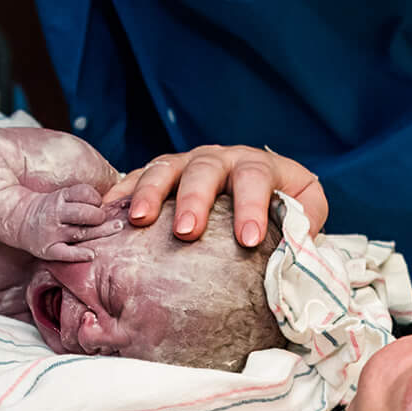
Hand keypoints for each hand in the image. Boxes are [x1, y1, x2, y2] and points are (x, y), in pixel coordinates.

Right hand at [12, 182, 126, 261]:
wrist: (17, 219)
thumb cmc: (48, 208)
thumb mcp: (61, 195)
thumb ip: (82, 196)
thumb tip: (117, 185)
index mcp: (60, 197)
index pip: (83, 193)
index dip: (96, 198)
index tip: (100, 203)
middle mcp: (56, 214)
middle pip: (85, 213)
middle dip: (100, 216)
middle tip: (108, 219)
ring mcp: (52, 232)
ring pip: (80, 232)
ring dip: (100, 232)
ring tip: (116, 229)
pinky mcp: (48, 249)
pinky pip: (65, 253)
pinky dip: (79, 254)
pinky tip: (92, 254)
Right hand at [105, 145, 327, 247]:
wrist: (259, 195)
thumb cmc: (280, 208)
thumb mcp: (304, 212)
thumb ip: (304, 227)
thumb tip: (298, 251)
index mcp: (258, 166)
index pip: (256, 177)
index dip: (251, 205)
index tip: (248, 240)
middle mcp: (219, 159)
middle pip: (204, 169)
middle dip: (194, 200)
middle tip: (187, 232)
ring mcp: (185, 164)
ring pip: (165, 168)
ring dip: (151, 192)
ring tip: (140, 220)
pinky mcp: (160, 176)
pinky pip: (135, 178)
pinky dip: (121, 193)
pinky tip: (107, 212)